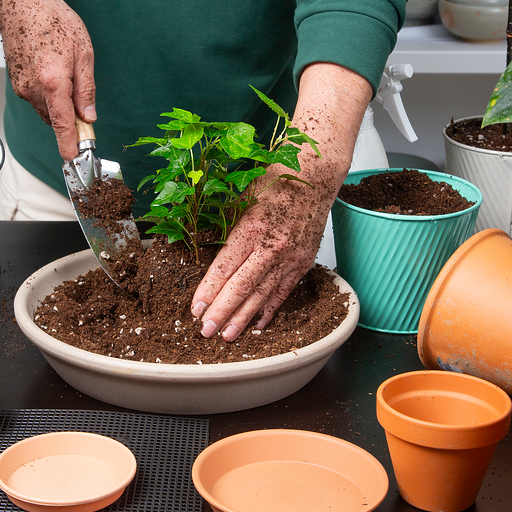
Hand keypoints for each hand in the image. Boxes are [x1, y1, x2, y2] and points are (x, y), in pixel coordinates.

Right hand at [0, 0, 95, 160]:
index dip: (70, 144)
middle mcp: (33, 88)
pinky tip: (51, 68)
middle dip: (70, 118)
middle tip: (82, 102)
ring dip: (58, 102)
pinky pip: (36, 97)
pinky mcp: (15, 81)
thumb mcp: (84, 50)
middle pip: (56, 119)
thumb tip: (88, 114)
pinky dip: (47, 92)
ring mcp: (21, 86)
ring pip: (46, 108)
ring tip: (64, 71)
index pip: (63, 124)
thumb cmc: (50, 17)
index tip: (75, 159)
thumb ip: (86, 87)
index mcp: (53, 82)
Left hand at [189, 63, 371, 340]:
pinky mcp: (303, 262)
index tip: (196, 308)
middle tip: (206, 331)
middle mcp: (273, 246)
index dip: (210, 290)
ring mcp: (291, 257)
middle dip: (223, 312)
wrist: (315, 177)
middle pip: (243, 286)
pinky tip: (257, 324)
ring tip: (228, 335)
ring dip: (244, 317)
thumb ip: (223, 225)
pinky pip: (284, 291)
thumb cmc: (275, 181)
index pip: (226, 266)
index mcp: (253, 227)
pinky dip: (270, 309)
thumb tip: (197, 245)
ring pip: (263, 294)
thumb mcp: (241, 196)